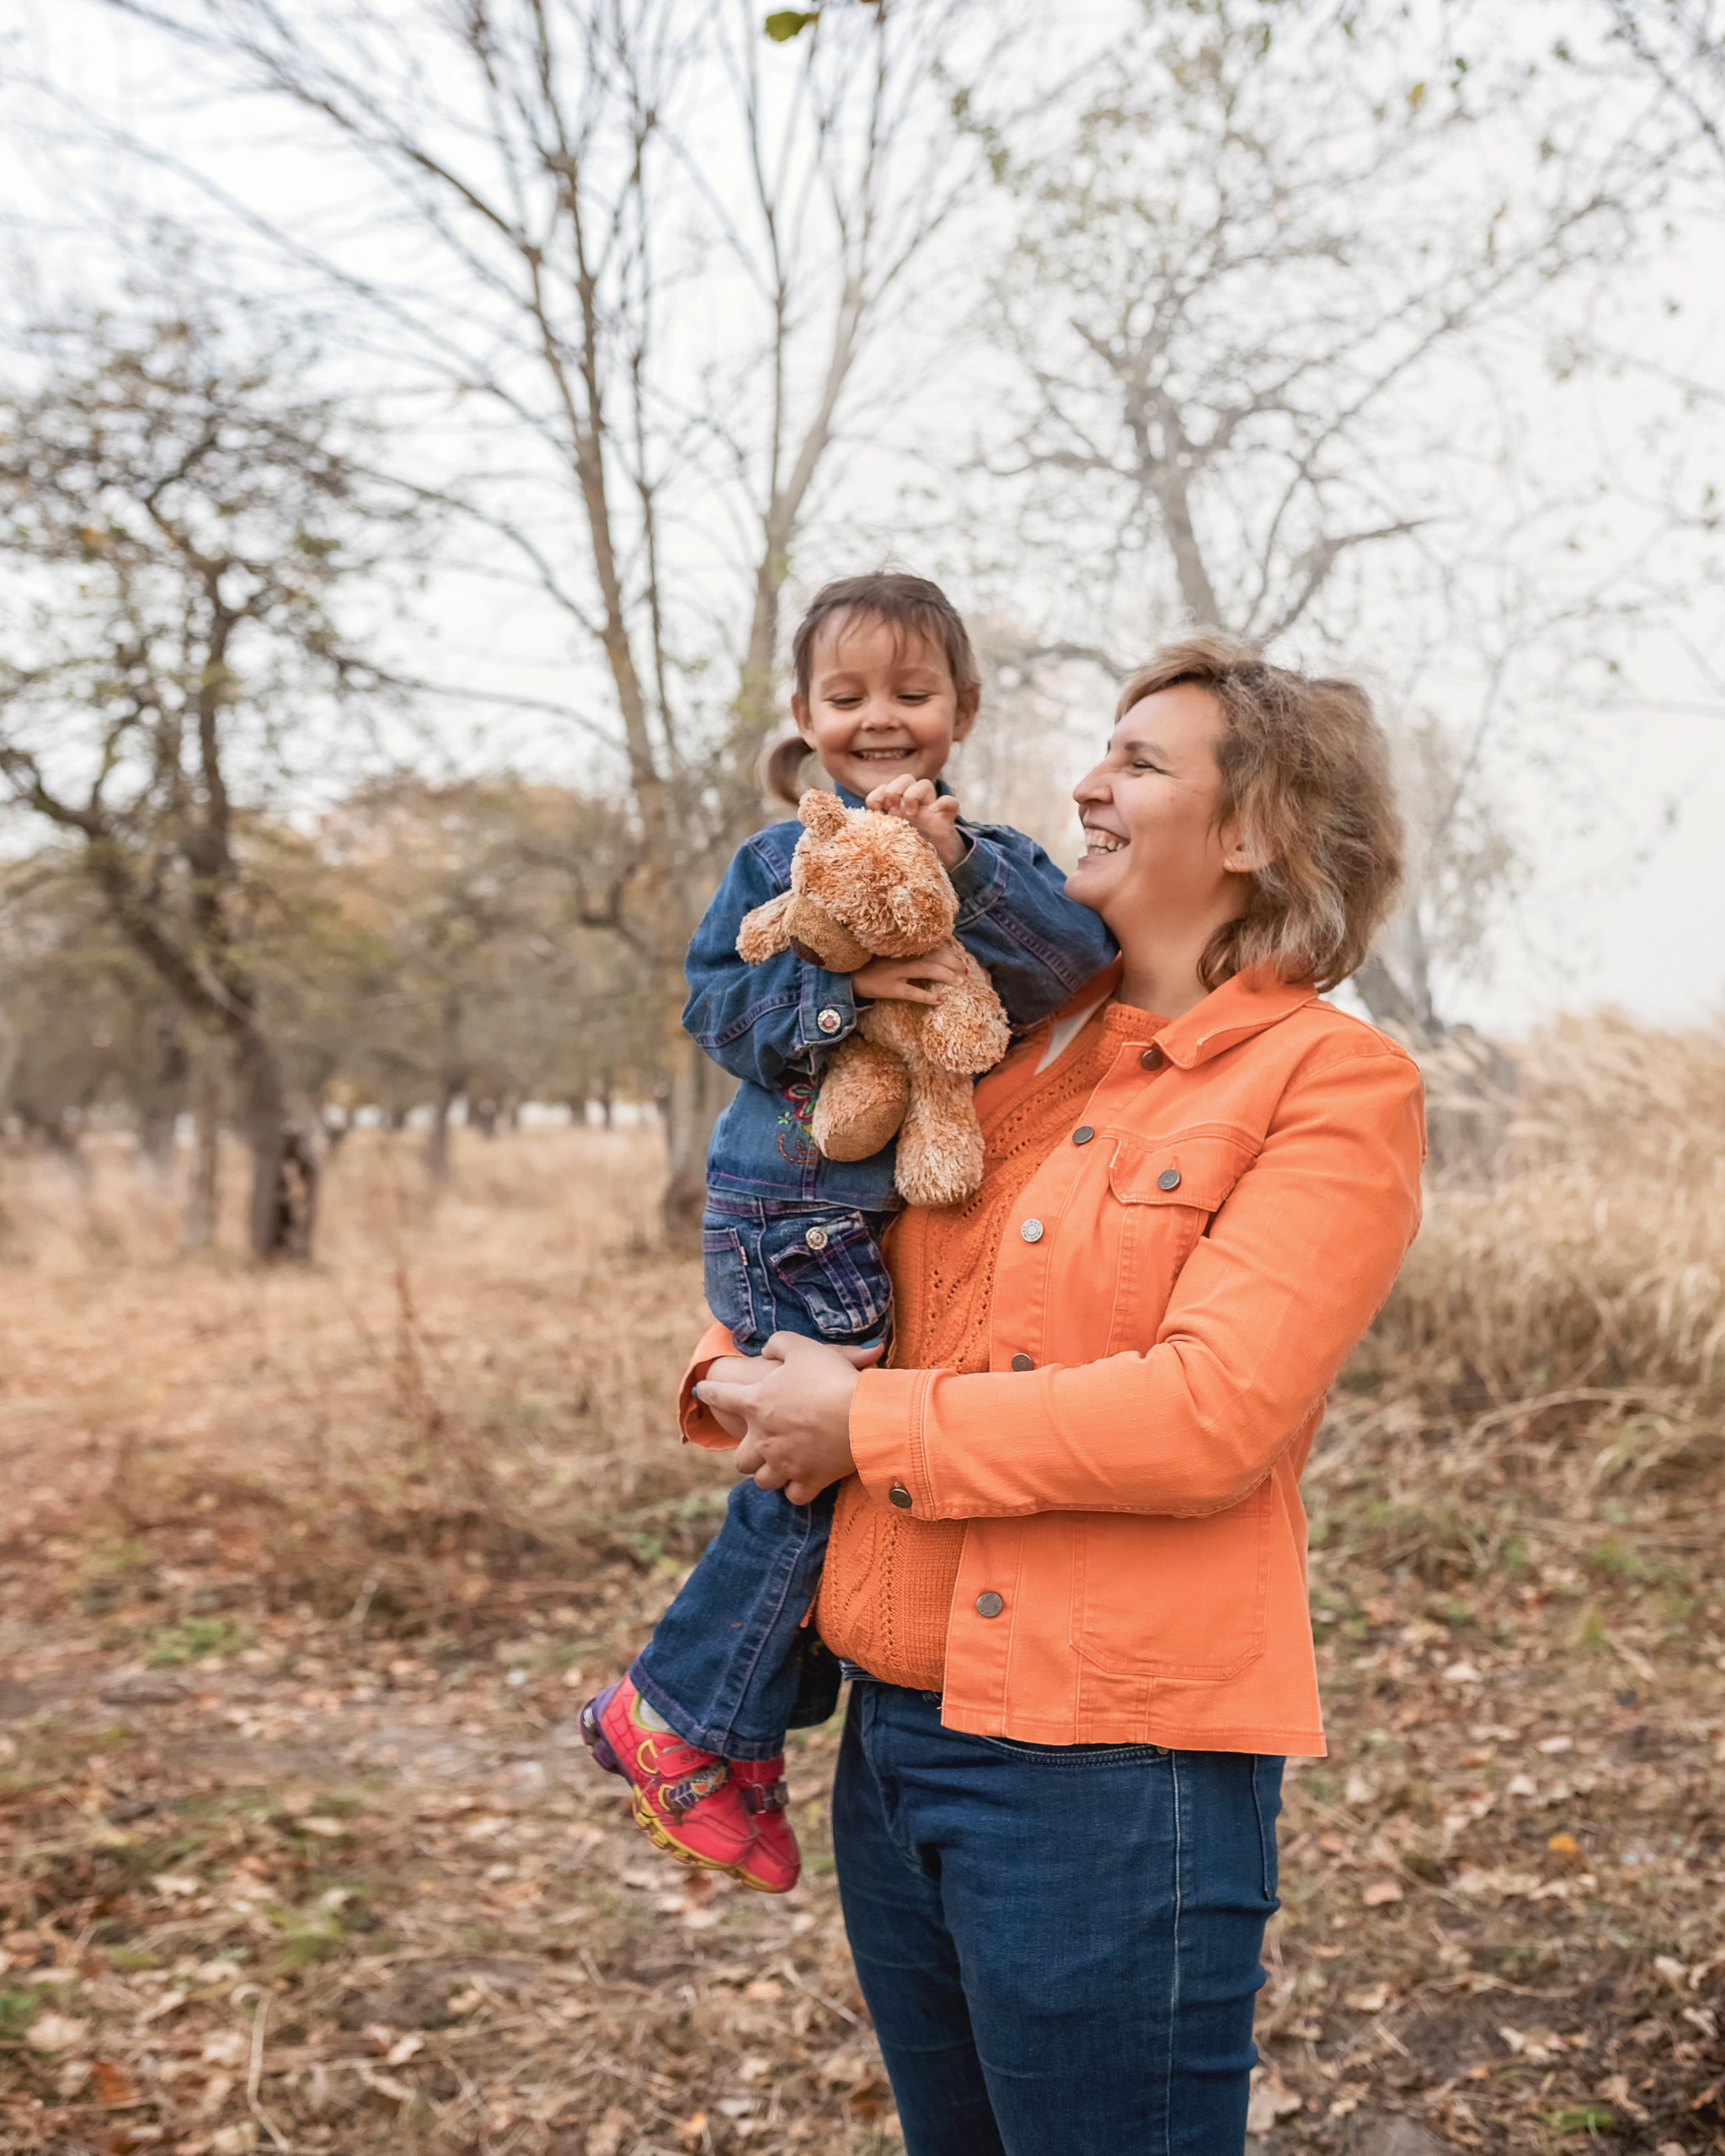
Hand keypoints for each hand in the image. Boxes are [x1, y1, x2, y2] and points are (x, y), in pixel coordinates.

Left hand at [695, 1332, 883, 1504]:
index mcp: (756, 1403)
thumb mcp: (801, 1347)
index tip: (700, 1389)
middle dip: (746, 1454)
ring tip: (777, 1466)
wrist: (863, 1414)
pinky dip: (797, 1490)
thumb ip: (779, 1344)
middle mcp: (764, 1439)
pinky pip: (795, 1495)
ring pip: (763, 1480)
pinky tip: (801, 1482)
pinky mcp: (810, 1480)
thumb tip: (767, 1349)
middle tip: (755, 1446)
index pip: (721, 1395)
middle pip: (740, 1459)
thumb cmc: (830, 1377)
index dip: (709, 1390)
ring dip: (768, 1474)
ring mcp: (785, 1463)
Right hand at [850, 940, 966, 1006]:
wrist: (843, 975)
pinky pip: (911, 992)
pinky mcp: (888, 988)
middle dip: (952, 963)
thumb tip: (928, 954)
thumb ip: (904, 951)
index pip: (930, 945)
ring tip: (960, 983)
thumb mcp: (885, 953)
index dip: (948, 952)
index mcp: (900, 947)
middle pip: (933, 956)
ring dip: (946, 975)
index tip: (960, 958)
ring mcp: (894, 972)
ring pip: (926, 969)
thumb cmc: (866, 964)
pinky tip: (940, 1000)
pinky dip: (926, 996)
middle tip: (966, 972)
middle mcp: (900, 956)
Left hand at [864, 775, 967, 869]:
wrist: (936, 867)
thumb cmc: (910, 853)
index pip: (886, 788)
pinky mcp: (947, 821)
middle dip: (895, 788)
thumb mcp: (889, 842)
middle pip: (906, 779)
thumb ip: (877, 834)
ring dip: (913, 793)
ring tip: (910, 812)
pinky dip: (944, 802)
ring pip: (925, 784)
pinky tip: (934, 810)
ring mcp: (931, 811)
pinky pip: (951, 802)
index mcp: (897, 810)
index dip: (877, 793)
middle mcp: (913, 806)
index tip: (875, 809)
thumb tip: (857, 832)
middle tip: (892, 808)